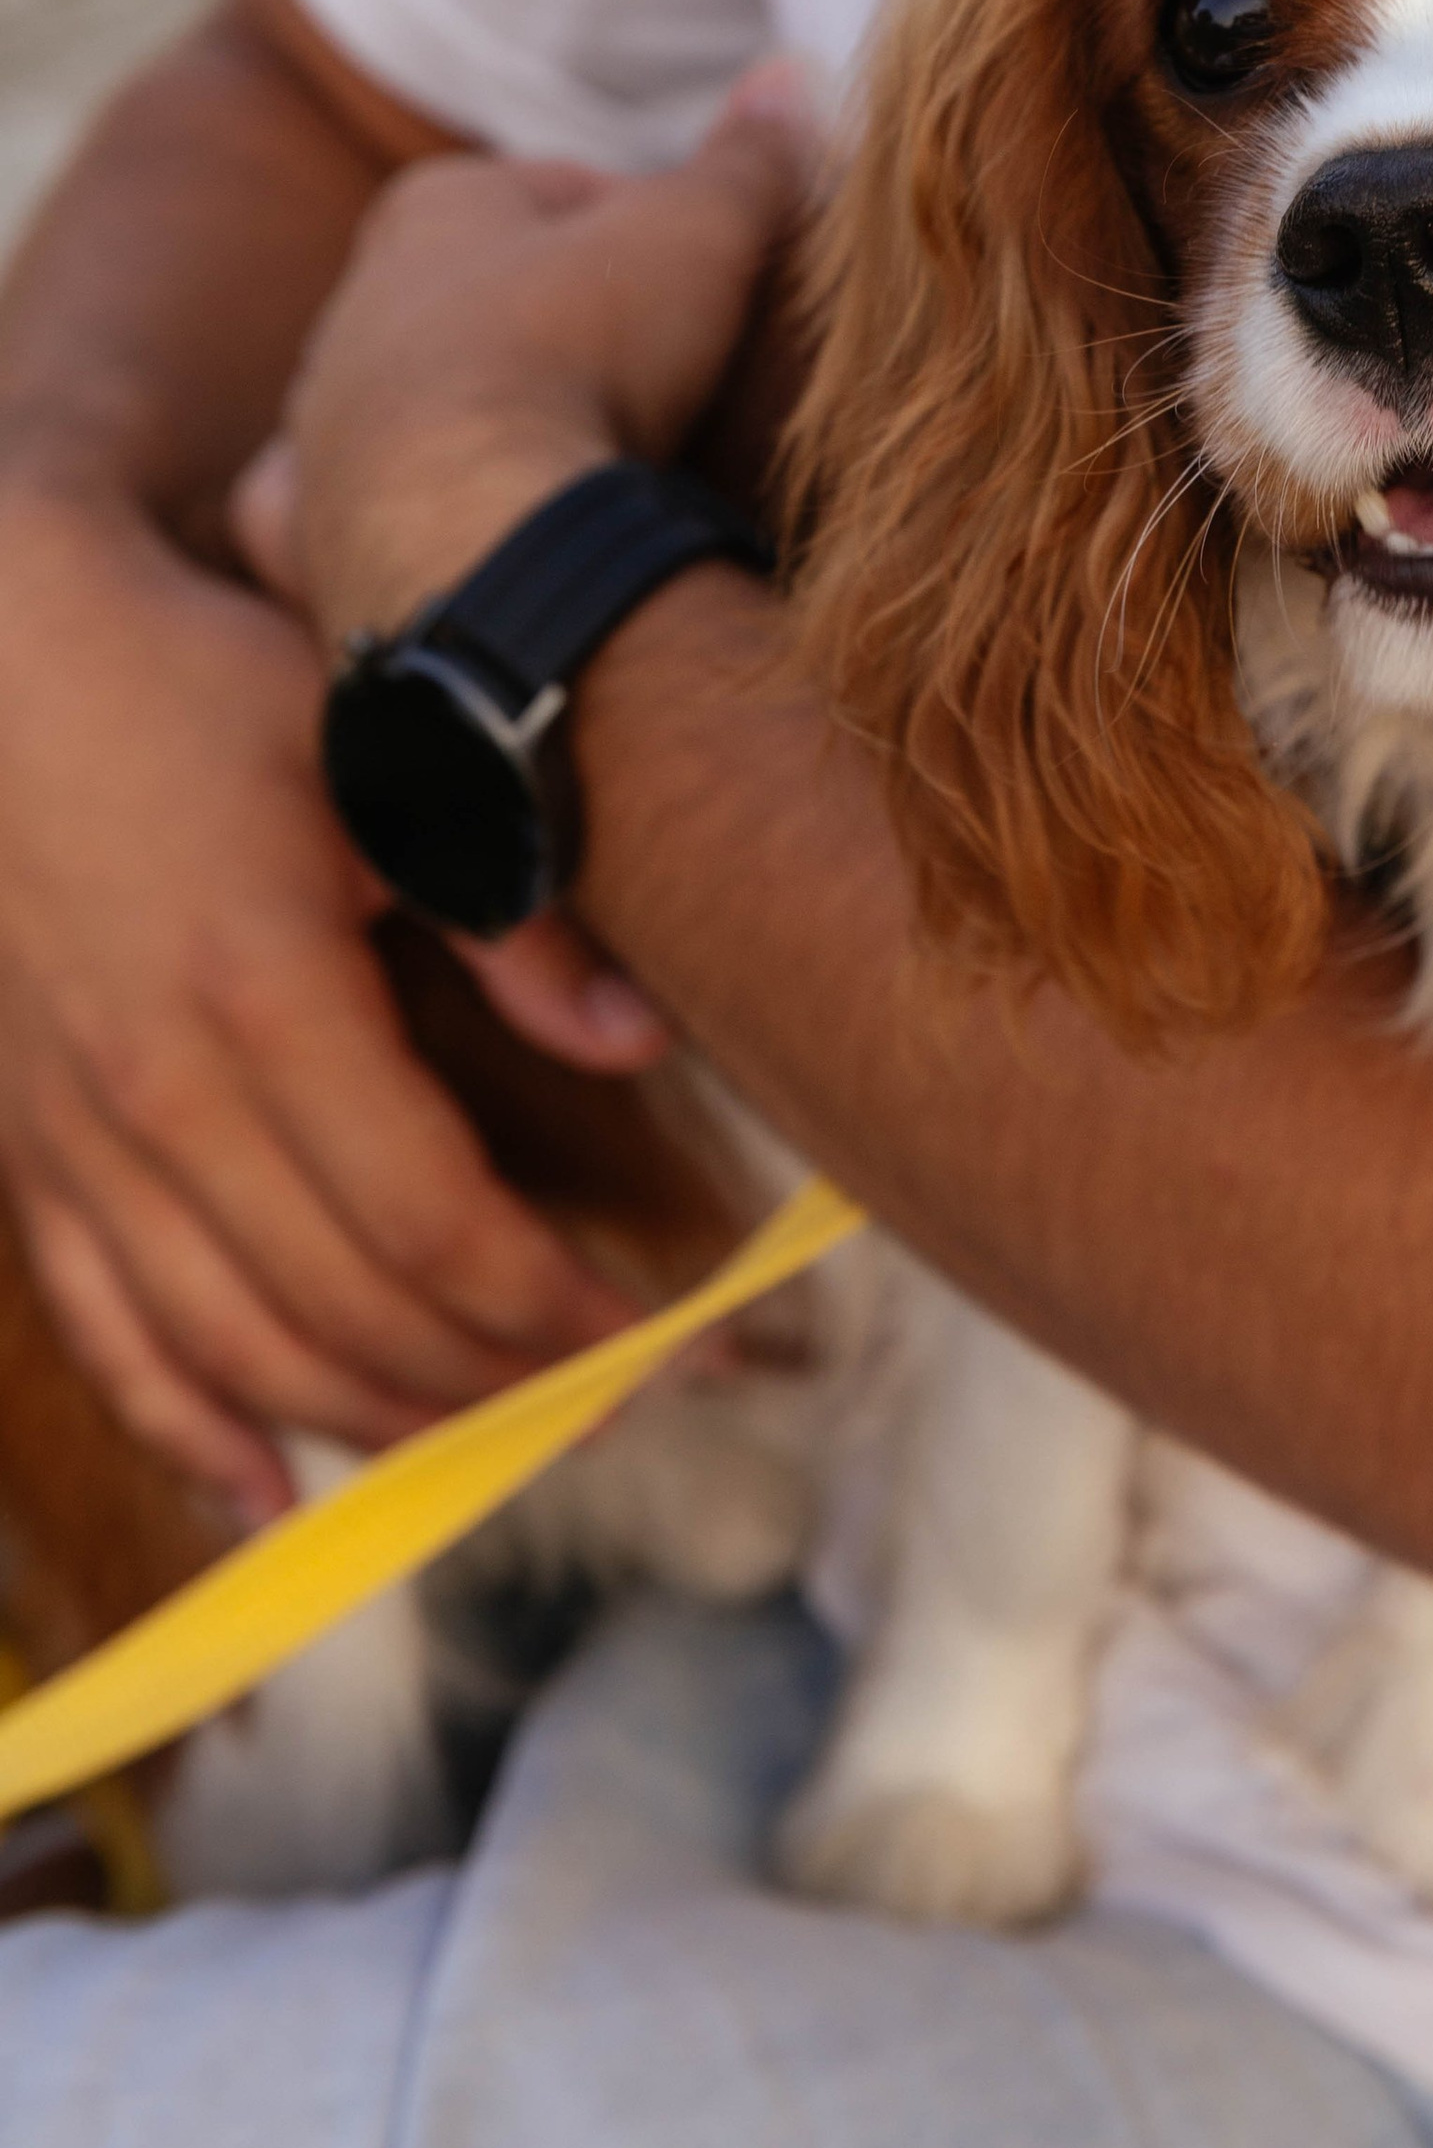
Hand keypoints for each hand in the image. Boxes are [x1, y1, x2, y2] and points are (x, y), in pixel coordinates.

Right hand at [0, 485, 653, 1516]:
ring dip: (375, 1417)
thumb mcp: (383, 767)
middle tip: (608, 1399)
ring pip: (236, 1349)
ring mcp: (76, 1139)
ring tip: (491, 1437)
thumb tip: (639, 1044)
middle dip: (494, 1380)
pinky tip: (271, 1489)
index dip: (554, 1309)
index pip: (437, 1227)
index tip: (653, 1335)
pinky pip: (103, 1335)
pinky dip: (189, 1427)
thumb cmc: (212, 695)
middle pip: (348, 1312)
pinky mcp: (25, 1153)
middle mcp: (159, 1098)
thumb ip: (514, 911)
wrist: (0, 658)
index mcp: (267, 1003)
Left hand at [279, 81, 813, 650]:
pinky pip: (348, 505)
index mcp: (433, 208)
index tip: (709, 279)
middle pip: (480, 296)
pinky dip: (390, 511)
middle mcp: (354, 307)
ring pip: (408, 402)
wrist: (480, 529)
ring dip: (480, 420)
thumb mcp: (700, 234)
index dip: (648, 230)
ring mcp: (322, 424)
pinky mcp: (312, 525)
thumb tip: (788, 76)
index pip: (559, 191)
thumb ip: (745, 163)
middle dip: (555, 322)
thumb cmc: (586, 352)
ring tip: (573, 463)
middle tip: (654, 371)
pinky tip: (444, 533)